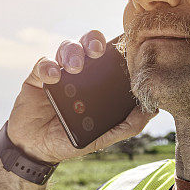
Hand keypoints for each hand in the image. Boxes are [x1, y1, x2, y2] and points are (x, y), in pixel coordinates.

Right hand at [5, 29, 157, 163]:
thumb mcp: (102, 137)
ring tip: (74, 68)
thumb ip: (128, 125)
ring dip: (72, 52)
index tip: (125, 47)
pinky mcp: (37, 77)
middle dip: (93, 40)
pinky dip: (48, 67)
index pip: (109, 56)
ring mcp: (59, 72)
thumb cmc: (70, 140)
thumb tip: (152, 109)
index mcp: (97, 81)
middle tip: (97, 50)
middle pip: (88, 43)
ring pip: (67, 47)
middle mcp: (79, 72)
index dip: (118, 47)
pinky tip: (52, 78)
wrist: (36, 149)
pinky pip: (43, 63)